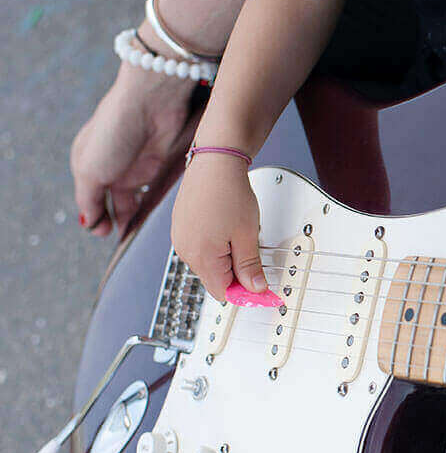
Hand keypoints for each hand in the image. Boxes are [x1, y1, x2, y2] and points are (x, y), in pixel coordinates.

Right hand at [70, 61, 198, 235]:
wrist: (152, 103)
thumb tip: (89, 224)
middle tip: (122, 237)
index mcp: (87, 161)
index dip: (94, 217)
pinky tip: (155, 215)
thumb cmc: (114, 131)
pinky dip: (153, 203)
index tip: (102, 232)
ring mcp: (136, 163)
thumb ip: (88, 200)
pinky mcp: (160, 162)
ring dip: (135, 214)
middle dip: (115, 219)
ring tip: (139, 230)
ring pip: (134, 197)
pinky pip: (155, 189)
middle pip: (111, 200)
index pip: (88, 198)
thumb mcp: (91, 170)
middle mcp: (111, 163)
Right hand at [171, 153, 263, 299]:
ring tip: (237, 233)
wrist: (215, 161)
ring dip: (225, 257)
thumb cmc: (228, 191)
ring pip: (208, 263)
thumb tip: (255, 288)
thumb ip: (250, 266)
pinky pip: (199, 247)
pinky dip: (215, 245)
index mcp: (201, 256)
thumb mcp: (247, 234)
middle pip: (214, 278)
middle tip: (252, 251)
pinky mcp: (180, 227)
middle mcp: (185, 250)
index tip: (259, 287)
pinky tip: (225, 227)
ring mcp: (180, 238)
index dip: (244, 291)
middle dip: (235, 272)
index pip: (222, 292)